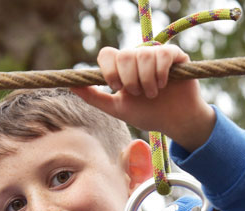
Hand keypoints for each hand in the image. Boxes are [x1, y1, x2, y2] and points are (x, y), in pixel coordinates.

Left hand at [72, 45, 214, 150]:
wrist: (174, 122)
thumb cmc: (147, 114)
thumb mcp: (117, 108)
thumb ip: (93, 97)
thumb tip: (70, 85)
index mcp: (122, 67)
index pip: (107, 54)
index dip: (109, 70)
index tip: (116, 88)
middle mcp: (137, 57)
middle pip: (124, 55)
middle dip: (129, 79)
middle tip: (138, 94)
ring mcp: (156, 54)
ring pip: (143, 55)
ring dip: (146, 80)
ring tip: (152, 93)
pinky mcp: (175, 55)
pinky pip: (162, 53)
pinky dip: (160, 72)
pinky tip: (164, 84)